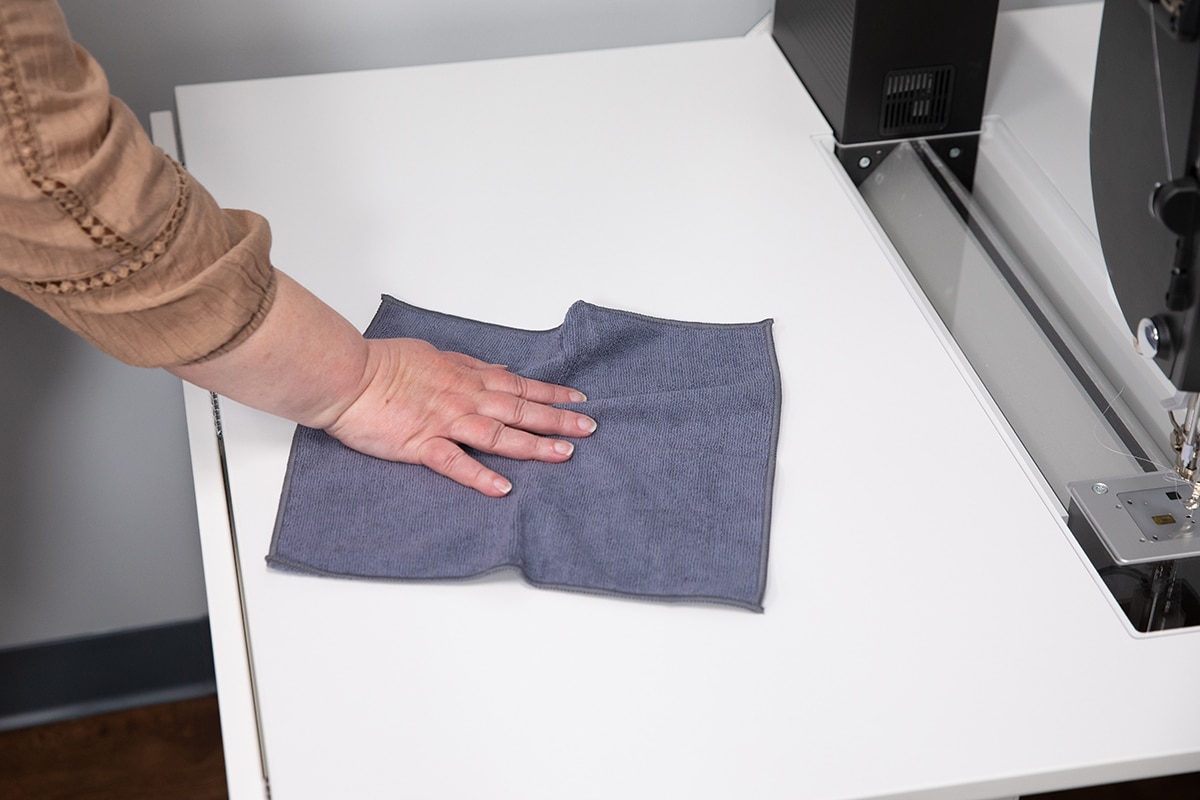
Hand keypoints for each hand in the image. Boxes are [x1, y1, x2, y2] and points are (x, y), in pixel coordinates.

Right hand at [325, 337, 595, 496]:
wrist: (347, 376)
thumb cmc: (385, 363)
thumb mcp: (437, 354)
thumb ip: (471, 365)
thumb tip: (500, 370)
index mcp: (467, 378)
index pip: (520, 386)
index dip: (552, 393)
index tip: (579, 400)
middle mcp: (464, 399)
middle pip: (520, 410)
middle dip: (558, 420)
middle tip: (589, 429)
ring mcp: (445, 423)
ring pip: (499, 435)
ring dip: (533, 445)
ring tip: (564, 455)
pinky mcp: (421, 445)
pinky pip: (456, 463)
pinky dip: (480, 475)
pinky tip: (504, 488)